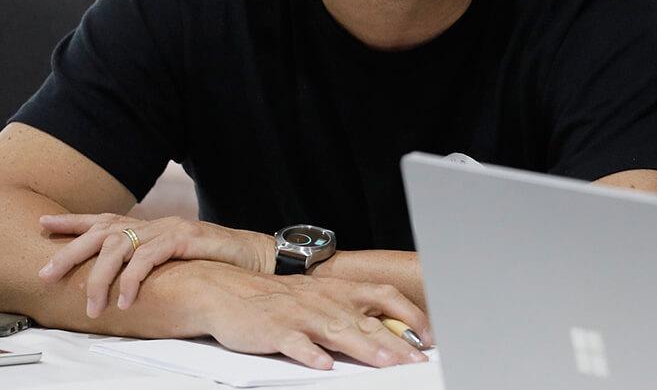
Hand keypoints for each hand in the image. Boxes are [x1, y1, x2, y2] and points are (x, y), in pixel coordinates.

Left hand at [38, 213, 272, 315]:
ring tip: (91, 306)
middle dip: (70, 252)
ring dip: (101, 279)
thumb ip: (150, 264)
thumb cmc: (217, 263)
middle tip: (46, 273)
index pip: (104, 219)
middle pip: (102, 231)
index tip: (42, 224)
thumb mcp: (176, 262)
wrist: (257, 256)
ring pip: (120, 248)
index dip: (72, 221)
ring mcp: (169, 228)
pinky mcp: (185, 238)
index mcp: (151, 227)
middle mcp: (156, 223)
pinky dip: (132, 280)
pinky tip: (124, 300)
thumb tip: (120, 282)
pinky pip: (148, 258)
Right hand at [191, 265, 432, 369]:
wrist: (227, 290)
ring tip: (385, 363)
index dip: (410, 316)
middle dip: (395, 343)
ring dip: (364, 348)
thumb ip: (351, 312)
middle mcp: (325, 301)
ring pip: (337, 332)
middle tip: (416, 362)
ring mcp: (300, 316)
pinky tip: (323, 365)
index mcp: (339, 291)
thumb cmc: (278, 299)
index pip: (385, 297)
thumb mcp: (320, 298)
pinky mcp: (275, 330)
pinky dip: (309, 354)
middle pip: (367, 323)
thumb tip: (389, 331)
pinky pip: (295, 343)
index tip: (429, 337)